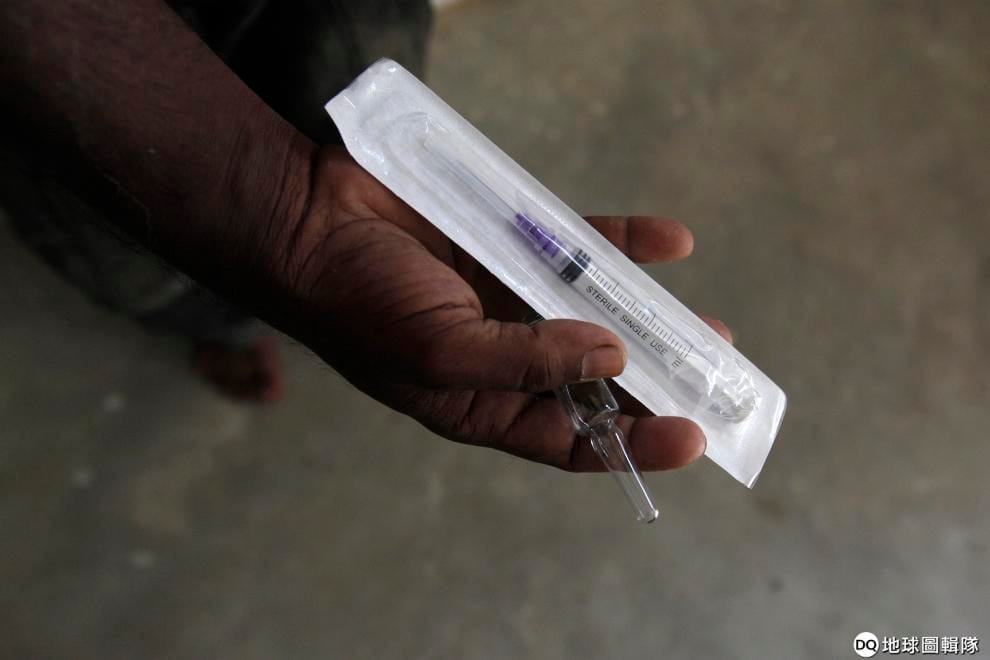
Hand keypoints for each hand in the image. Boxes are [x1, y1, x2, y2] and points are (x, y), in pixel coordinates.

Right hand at [274, 146, 732, 471]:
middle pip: (595, 378)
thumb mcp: (442, 353)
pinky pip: (578, 246)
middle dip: (655, 381)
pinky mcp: (511, 242)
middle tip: (715, 372)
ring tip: (709, 325)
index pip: (572, 438)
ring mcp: (511, 297)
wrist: (308, 220)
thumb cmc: (359, 304)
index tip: (695, 438)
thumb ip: (528, 361)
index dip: (635, 443)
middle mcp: (504, 356)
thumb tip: (614, 359)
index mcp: (484, 404)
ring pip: (596, 313)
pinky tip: (672, 242)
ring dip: (650, 317)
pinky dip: (623, 244)